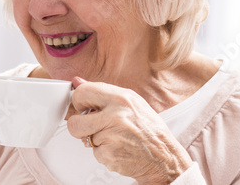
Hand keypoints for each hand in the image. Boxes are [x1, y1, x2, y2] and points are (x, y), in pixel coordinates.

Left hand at [67, 77, 192, 183]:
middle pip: (75, 122)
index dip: (78, 101)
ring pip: (84, 139)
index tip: (82, 107)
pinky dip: (103, 153)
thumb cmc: (149, 129)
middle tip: (90, 126)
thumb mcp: (131, 102)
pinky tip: (118, 148)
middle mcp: (116, 116)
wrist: (164, 156)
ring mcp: (112, 136)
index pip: (82, 93)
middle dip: (78, 126)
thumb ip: (102, 92)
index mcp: (121, 98)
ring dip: (95, 140)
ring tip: (113, 138)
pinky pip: (94, 153)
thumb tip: (77, 82)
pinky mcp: (110, 154)